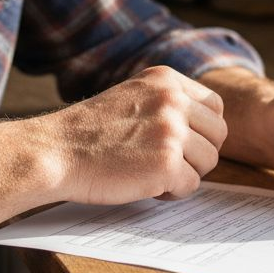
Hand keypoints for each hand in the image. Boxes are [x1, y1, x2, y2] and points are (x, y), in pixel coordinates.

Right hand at [37, 66, 226, 204]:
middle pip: (218, 135)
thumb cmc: (89, 132)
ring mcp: (171, 131)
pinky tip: (146, 186)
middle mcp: (172, 100)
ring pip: (209, 162)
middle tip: (167, 163)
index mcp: (165, 79)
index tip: (180, 143)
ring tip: (153, 174)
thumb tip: (205, 126)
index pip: (215, 106)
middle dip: (198, 154)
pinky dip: (172, 193)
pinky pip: (191, 186)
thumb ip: (166, 102)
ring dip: (185, 174)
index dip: (202, 130)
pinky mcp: (167, 164)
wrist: (55, 152)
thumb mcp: (132, 96)